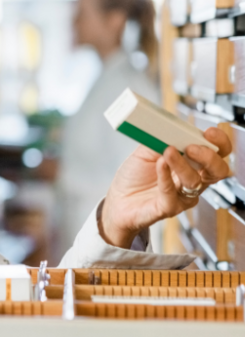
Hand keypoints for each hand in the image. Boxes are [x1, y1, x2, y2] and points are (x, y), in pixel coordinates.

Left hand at [100, 127, 231, 247]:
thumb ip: (160, 140)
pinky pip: (172, 193)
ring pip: (195, 181)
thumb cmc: (134, 177)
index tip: (209, 132)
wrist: (117, 201)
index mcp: (193, 163)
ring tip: (167, 152)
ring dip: (182, 164)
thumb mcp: (145, 152)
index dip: (219, 142)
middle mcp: (193, 180)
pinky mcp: (169, 207)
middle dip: (209, 156)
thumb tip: (171, 128)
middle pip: (218, 170)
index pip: (218, 152)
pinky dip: (165, 176)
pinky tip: (159, 165)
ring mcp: (183, 196)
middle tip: (191, 147)